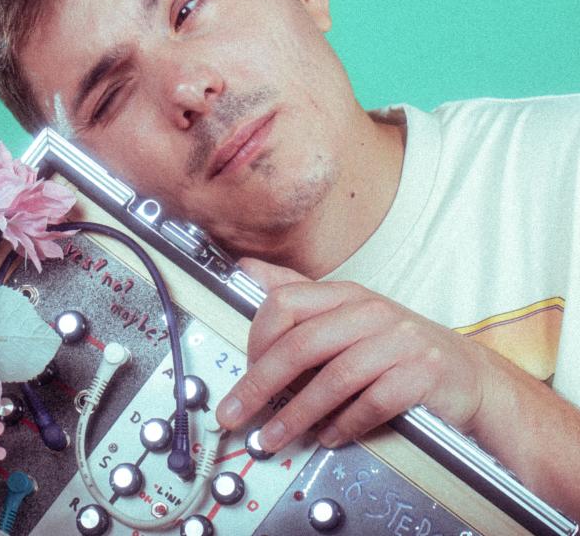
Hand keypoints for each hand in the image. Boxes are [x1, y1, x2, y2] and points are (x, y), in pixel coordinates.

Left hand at [215, 258, 495, 452]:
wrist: (470, 376)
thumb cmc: (397, 347)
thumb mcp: (347, 313)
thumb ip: (297, 293)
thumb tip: (246, 268)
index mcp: (345, 294)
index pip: (285, 302)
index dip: (256, 337)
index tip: (242, 369)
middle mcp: (370, 311)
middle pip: (302, 344)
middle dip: (261, 383)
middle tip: (237, 414)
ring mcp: (399, 341)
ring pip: (334, 378)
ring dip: (297, 414)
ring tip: (273, 436)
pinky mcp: (423, 374)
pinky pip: (373, 402)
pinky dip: (344, 424)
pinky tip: (328, 438)